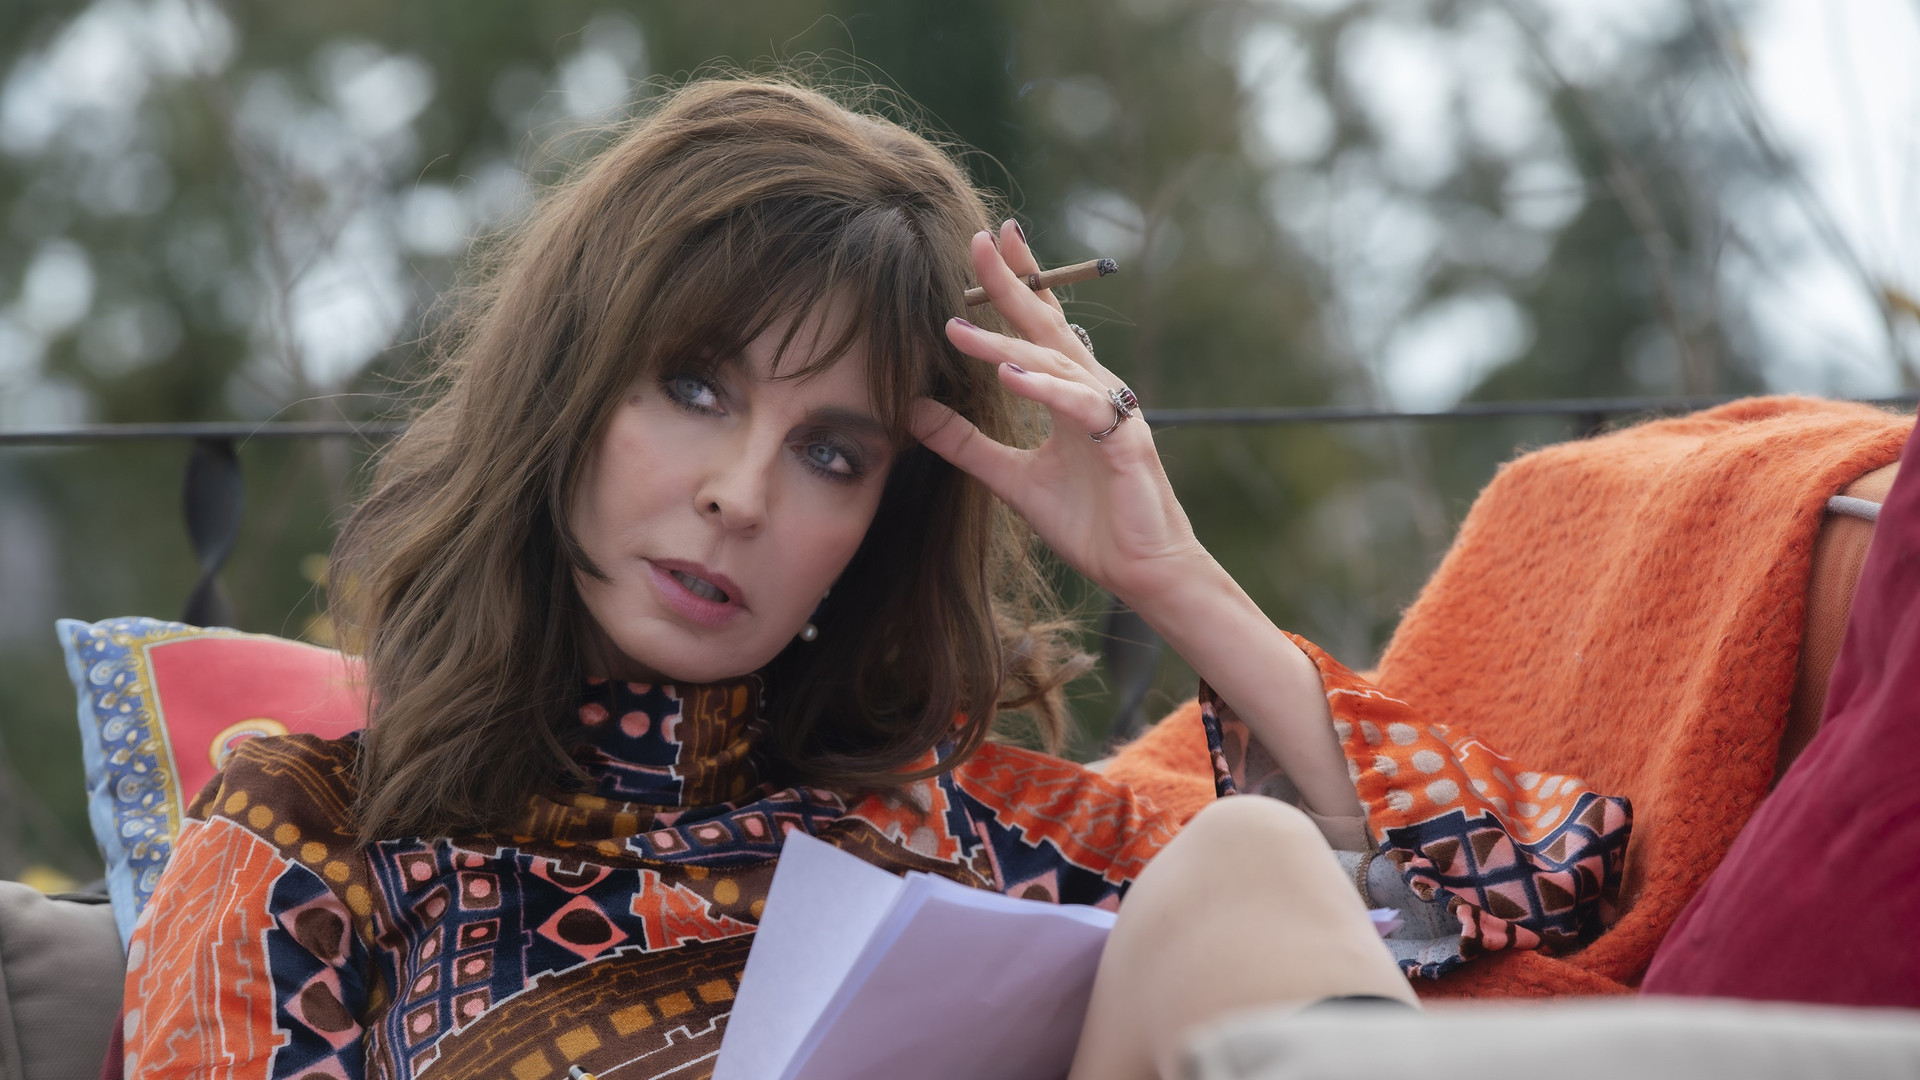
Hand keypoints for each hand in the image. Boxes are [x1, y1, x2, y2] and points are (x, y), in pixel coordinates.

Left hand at [910, 221, 1208, 606]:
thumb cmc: (1089, 524)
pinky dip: (1046, 390)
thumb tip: (913, 411)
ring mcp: (1113, 412)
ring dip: (1006, 345)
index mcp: (1071, 394)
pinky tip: (1010, 378)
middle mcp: (1093, 391)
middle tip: (980, 240)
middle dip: (1014, 282)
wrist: (1142, 571)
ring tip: (959, 332)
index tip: (990, 242)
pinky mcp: (1125, 442)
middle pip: (1049, 326)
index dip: (1019, 283)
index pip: (1041, 327)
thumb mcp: (1012, 480)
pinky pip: (1080, 407)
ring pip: (1056, 365)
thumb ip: (966, 444)